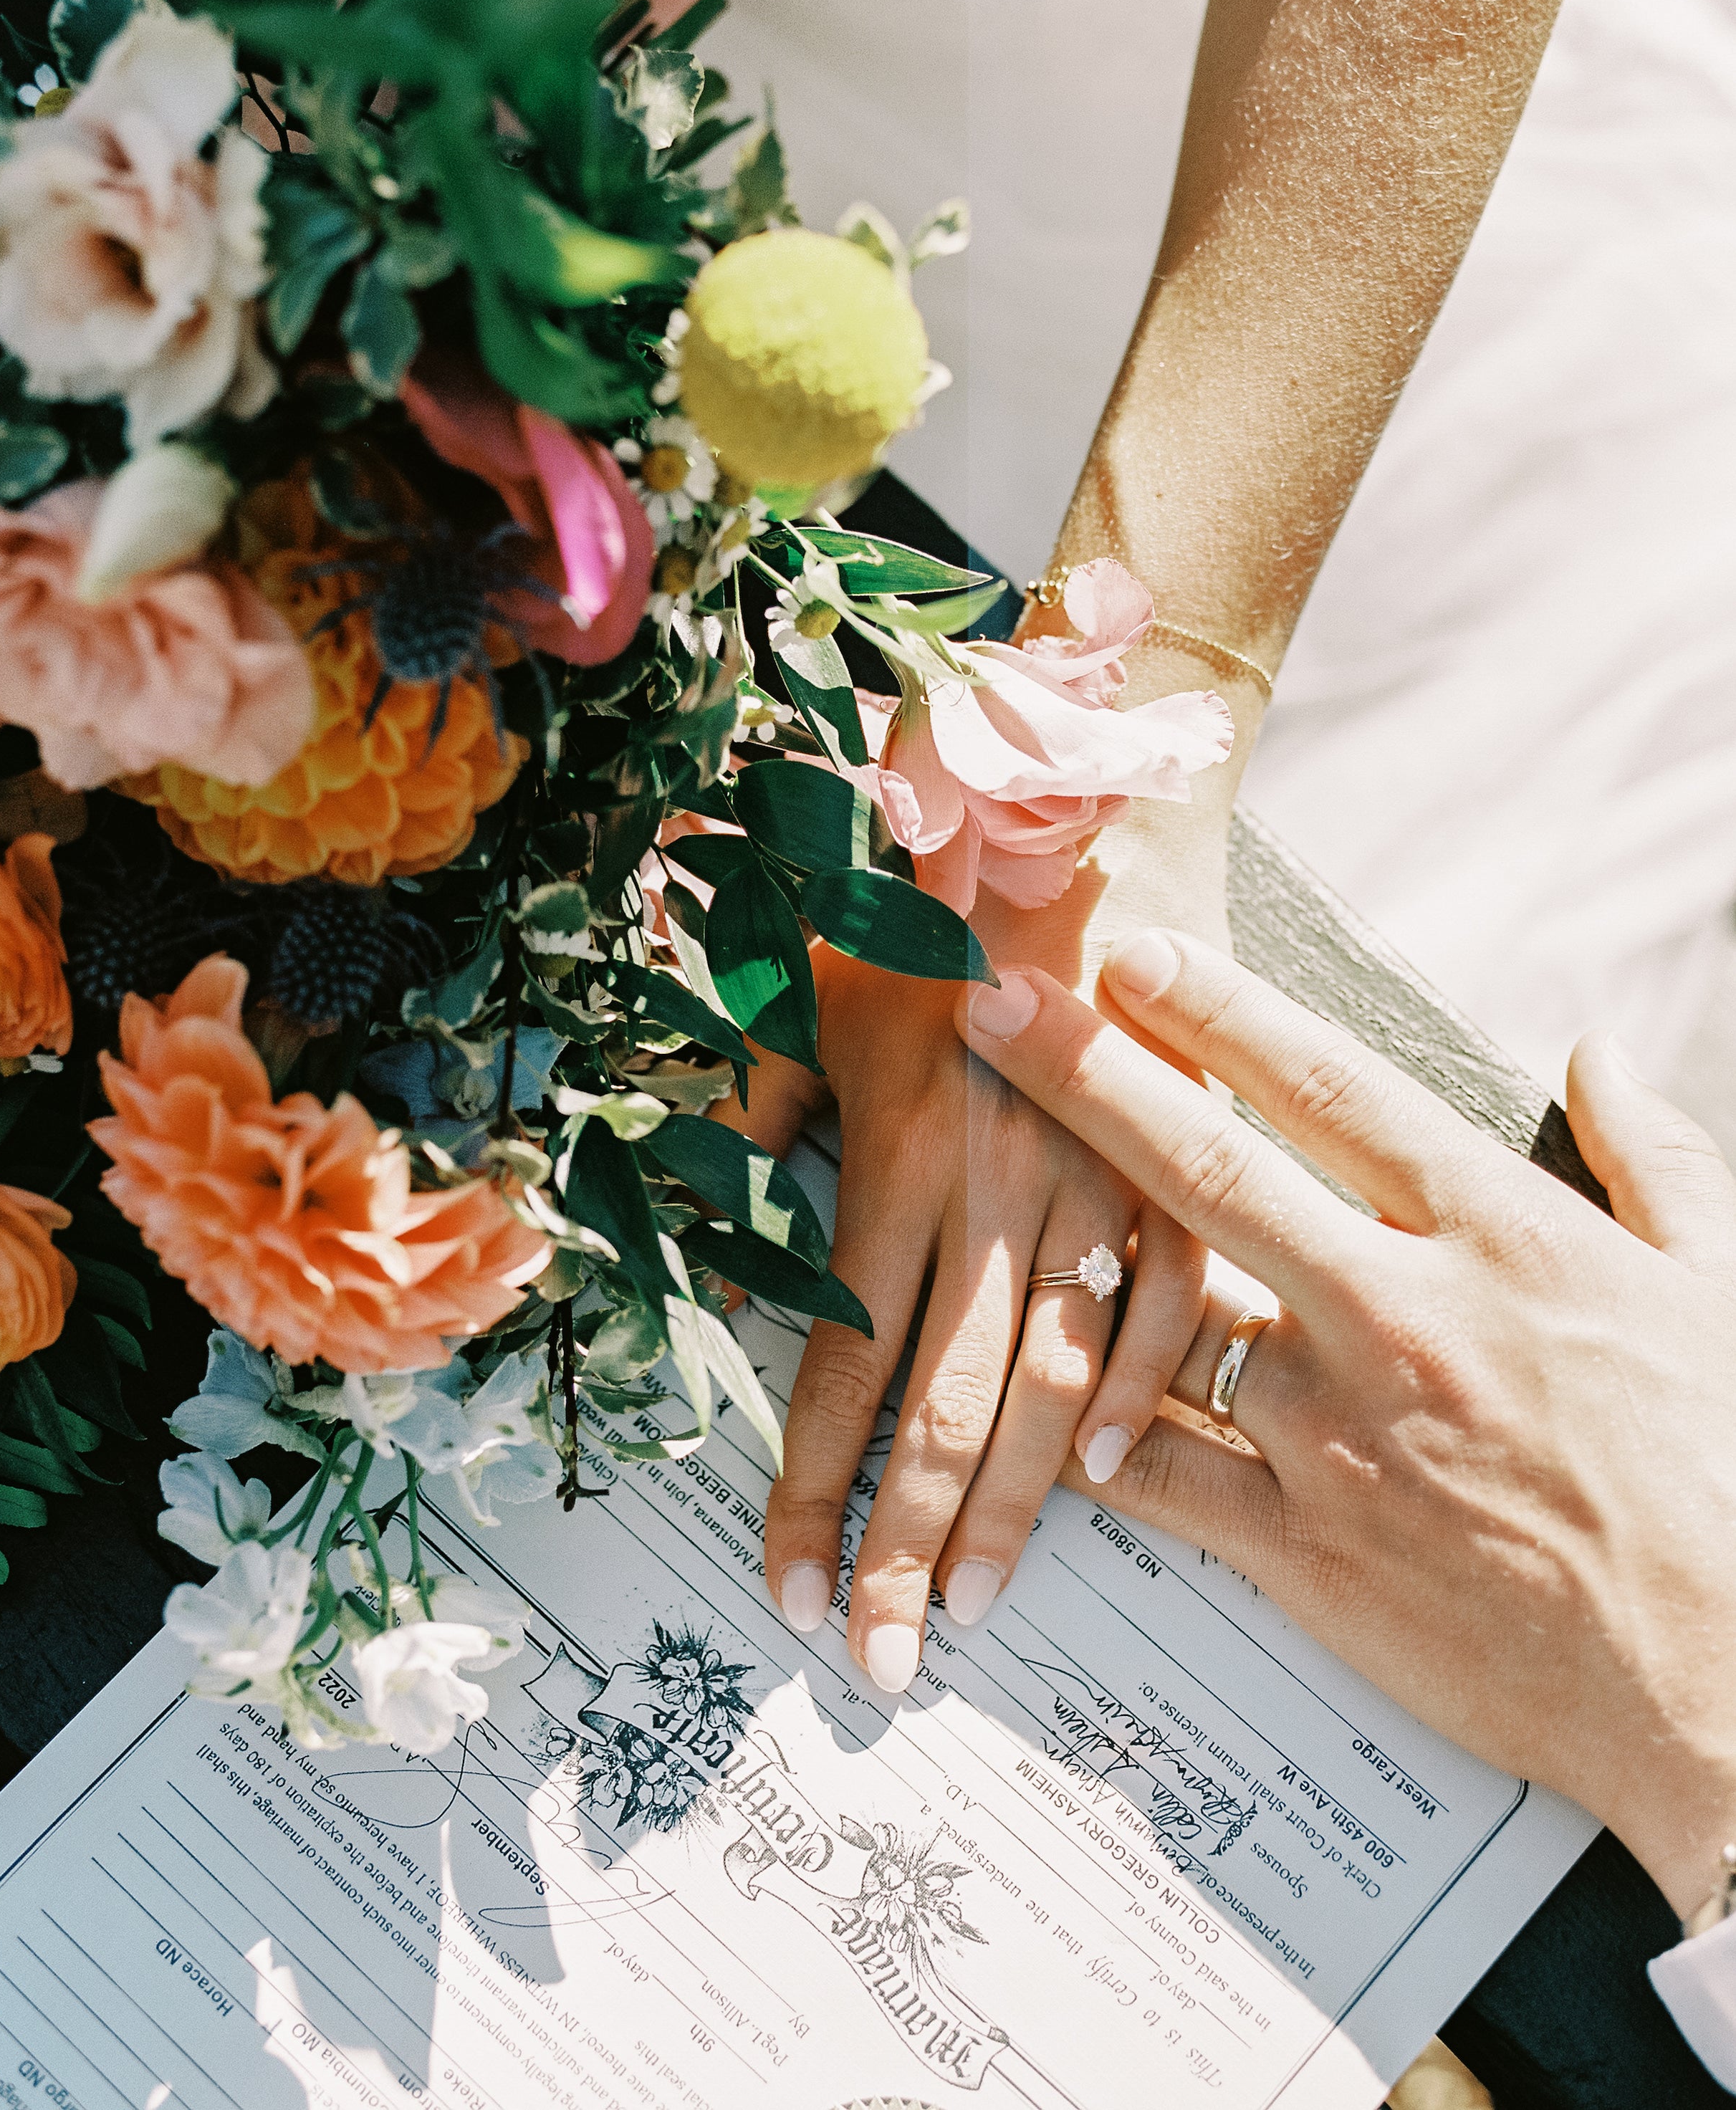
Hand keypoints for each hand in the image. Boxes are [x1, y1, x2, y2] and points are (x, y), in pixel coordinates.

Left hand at [718, 781, 1233, 1693]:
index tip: (784, 1586)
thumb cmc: (917, 899)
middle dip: (900, 1545)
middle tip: (878, 1663)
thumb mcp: (799, 992)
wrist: (1073, 815)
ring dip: (1008, 1507)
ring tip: (969, 1609)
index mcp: (896, 1151)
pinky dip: (1138, 1393)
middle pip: (940, 1405)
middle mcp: (991, 1188)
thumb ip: (755, 1113)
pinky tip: (1109, 1483)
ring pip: (1046, 1383)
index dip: (805, 1486)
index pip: (838, 1361)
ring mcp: (1092, 1186)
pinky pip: (1162, 1306)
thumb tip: (728, 1223)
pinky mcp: (1173, 1171)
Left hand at [956, 930, 1735, 1919]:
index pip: (1334, 1085)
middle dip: (1088, 1072)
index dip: (1219, 1008)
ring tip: (979, 1176)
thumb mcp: (1720, 1287)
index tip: (1135, 951)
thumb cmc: (1730, 1477)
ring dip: (1064, 1237)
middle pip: (1210, 1167)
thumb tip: (1595, 1053)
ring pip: (1164, 1315)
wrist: (1731, 1687)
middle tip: (994, 1002)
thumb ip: (1650, 1157)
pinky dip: (1090, 1431)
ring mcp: (1343, 1435)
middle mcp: (1405, 1315)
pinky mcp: (1307, 1551)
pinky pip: (1161, 1473)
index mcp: (1504, 1236)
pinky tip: (1030, 1395)